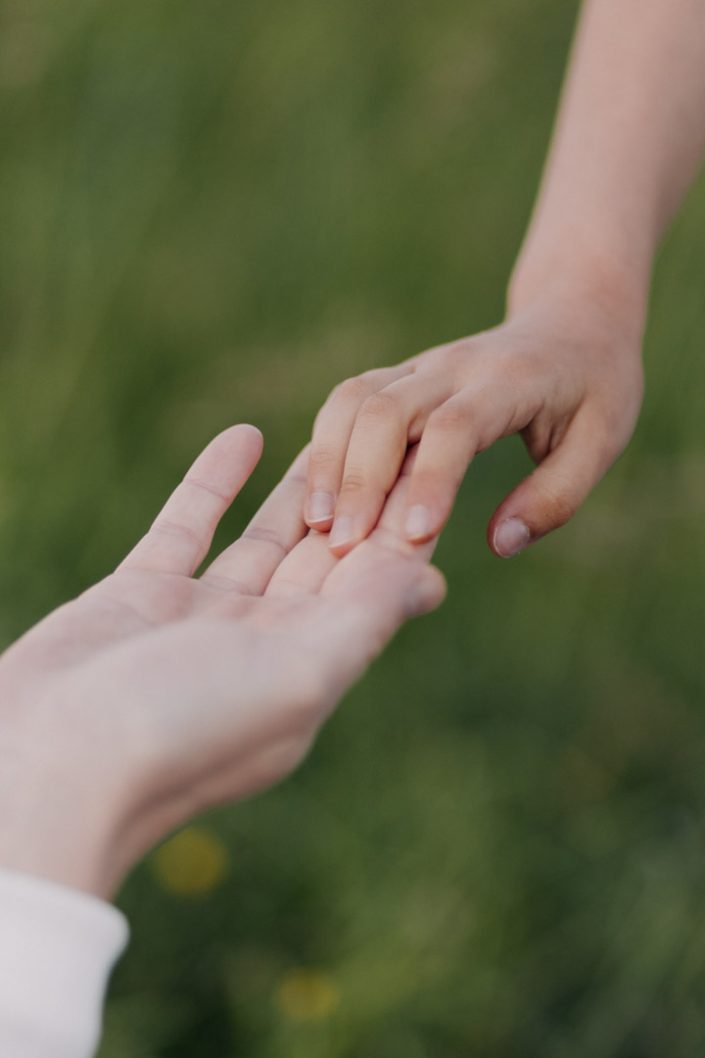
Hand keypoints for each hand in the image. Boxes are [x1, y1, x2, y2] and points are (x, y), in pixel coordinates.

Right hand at [0, 426, 443, 898]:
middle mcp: (261, 644)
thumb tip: (433, 580)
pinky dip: (218, 482)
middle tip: (392, 429)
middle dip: (360, 496)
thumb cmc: (180, 731)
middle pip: (325, 556)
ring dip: (299, 487)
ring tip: (334, 431)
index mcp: (309, 668)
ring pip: (263, 538)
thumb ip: (362, 621)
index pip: (373, 583)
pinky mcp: (140, 595)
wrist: (46, 767)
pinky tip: (247, 435)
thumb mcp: (295, 677)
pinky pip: (189, 525)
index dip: (404, 522)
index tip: (434, 460)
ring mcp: (199, 618)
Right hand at [304, 285, 644, 556]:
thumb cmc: (594, 386)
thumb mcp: (602, 440)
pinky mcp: (400, 375)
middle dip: (359, 478)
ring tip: (316, 524)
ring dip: (328, 460)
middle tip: (341, 545)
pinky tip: (317, 494)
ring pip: (354, 399)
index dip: (431, 481)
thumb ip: (556, 495)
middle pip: (386, 409)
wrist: (572, 317)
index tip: (413, 539)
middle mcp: (454, 365)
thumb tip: (502, 543)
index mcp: (510, 380)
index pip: (456, 427)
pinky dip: (325, 445)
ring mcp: (420, 365)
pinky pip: (347, 400)